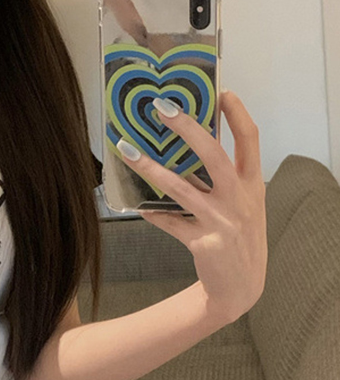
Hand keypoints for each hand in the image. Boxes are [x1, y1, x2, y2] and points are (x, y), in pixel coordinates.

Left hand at [117, 90, 267, 321]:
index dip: (238, 115)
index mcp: (252, 185)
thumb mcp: (243, 204)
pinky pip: (170, 222)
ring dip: (151, 167)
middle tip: (162, 107)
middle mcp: (240, 200)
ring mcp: (222, 222)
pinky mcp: (204, 243)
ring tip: (127, 150)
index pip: (250, 142)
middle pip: (214, 155)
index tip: (222, 91)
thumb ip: (224, 178)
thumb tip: (191, 143)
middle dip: (188, 128)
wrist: (241, 288)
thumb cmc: (238, 236)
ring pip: (181, 188)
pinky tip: (139, 206)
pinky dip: (154, 214)